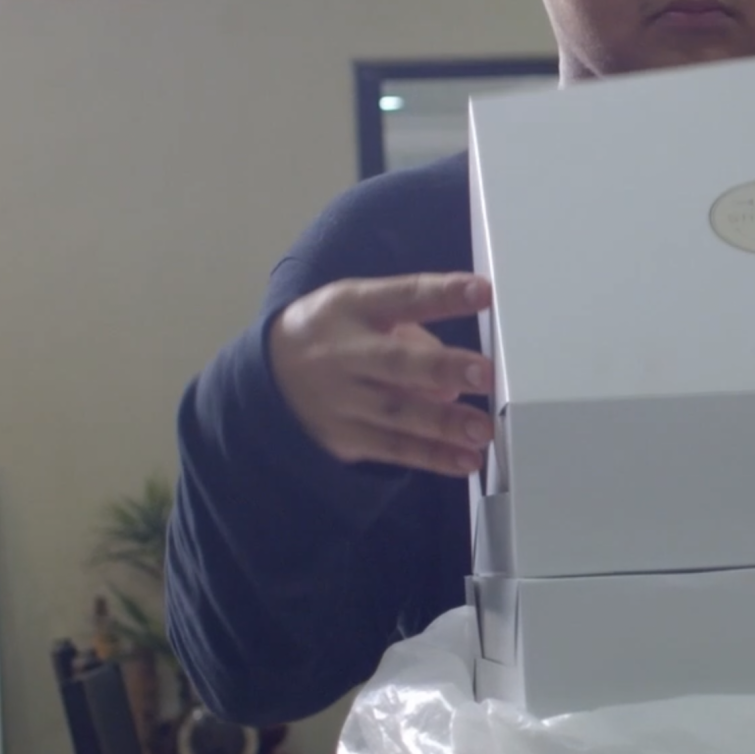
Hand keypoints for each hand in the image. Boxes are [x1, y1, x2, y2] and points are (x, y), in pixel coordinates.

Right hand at [268, 273, 496, 476]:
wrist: (268, 374)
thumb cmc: (335, 333)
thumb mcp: (362, 311)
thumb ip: (412, 334)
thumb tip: (454, 379)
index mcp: (351, 307)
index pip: (402, 296)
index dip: (442, 293)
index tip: (483, 292)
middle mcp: (343, 352)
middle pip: (395, 362)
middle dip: (442, 367)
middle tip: (486, 374)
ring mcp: (340, 398)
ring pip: (396, 413)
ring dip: (444, 424)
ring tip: (483, 430)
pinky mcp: (343, 437)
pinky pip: (392, 449)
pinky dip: (432, 457)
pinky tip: (465, 461)